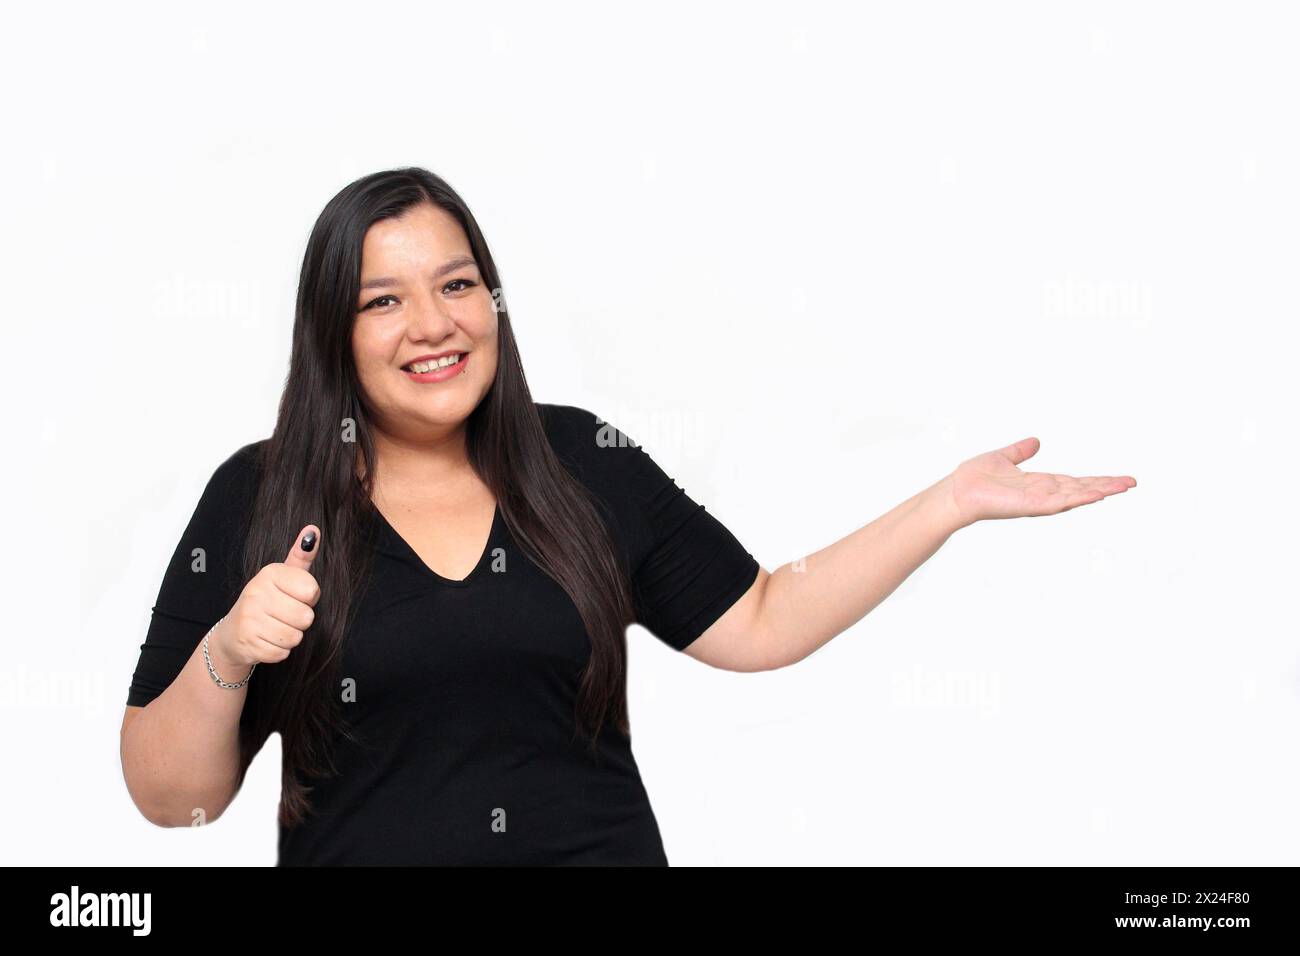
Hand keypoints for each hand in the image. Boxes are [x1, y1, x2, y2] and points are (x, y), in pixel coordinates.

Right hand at [211, 525, 321, 671]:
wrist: (232, 634)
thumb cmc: (266, 602)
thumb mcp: (282, 577)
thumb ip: (300, 558)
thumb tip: (313, 530)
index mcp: (269, 574)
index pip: (311, 590)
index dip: (308, 598)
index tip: (293, 596)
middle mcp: (256, 593)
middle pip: (306, 617)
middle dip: (299, 621)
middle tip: (282, 615)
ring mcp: (249, 619)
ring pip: (295, 637)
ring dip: (290, 637)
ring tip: (274, 628)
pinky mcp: (248, 643)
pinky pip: (283, 653)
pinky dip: (278, 651)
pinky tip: (265, 640)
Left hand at [944, 438, 1135, 527]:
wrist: (956, 491)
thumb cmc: (975, 478)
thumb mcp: (1003, 458)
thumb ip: (1020, 451)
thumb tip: (1035, 441)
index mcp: (1039, 483)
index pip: (1074, 481)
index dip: (1096, 480)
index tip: (1118, 478)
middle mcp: (1043, 493)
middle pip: (1081, 489)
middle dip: (1106, 486)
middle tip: (1132, 483)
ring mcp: (1038, 501)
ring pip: (1076, 496)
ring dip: (1100, 491)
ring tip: (1123, 487)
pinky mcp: (1030, 506)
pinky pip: (1059, 502)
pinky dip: (1078, 498)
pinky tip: (1096, 495)